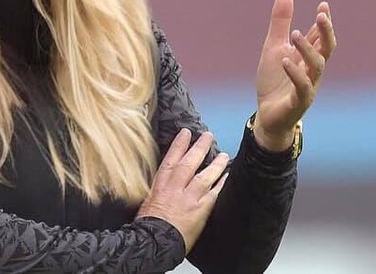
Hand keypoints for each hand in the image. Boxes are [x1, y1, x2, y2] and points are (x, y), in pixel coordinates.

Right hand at [136, 129, 228, 253]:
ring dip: (215, 164)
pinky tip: (227, 176)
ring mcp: (189, 198)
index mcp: (161, 183)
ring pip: (205, 176)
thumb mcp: (148, 199)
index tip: (186, 132)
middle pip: (190, 163)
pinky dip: (221, 184)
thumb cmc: (148, 223)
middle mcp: (176, 187)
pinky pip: (213, 194)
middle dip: (199, 147)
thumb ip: (159, 187)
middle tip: (208, 136)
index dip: (179, 144)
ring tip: (223, 154)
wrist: (154, 242)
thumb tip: (164, 180)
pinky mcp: (200, 211)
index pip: (172, 158)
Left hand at [253, 0, 336, 150]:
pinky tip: (286, 60)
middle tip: (321, 16)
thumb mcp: (274, 47)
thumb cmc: (274, 81)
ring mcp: (307, 86)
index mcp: (308, 58)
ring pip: (316, 66)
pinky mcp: (298, 101)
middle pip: (326, 50)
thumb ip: (280, 22)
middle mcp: (312, 71)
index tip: (323, 5)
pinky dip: (295, 73)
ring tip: (294, 33)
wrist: (267, 115)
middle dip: (325, 33)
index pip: (320, 37)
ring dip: (308, 49)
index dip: (323, 23)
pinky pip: (302, 87)